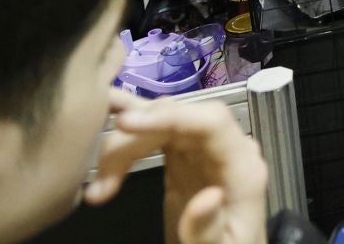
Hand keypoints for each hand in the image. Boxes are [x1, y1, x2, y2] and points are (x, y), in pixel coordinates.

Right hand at [87, 92, 268, 243]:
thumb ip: (210, 228)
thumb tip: (207, 198)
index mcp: (243, 166)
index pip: (211, 122)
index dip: (168, 116)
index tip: (124, 124)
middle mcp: (225, 149)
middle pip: (177, 120)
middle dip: (133, 141)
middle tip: (101, 183)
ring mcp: (204, 150)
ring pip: (161, 125)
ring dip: (124, 147)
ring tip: (100, 187)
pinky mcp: (184, 157)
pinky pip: (156, 136)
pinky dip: (128, 139)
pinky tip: (108, 132)